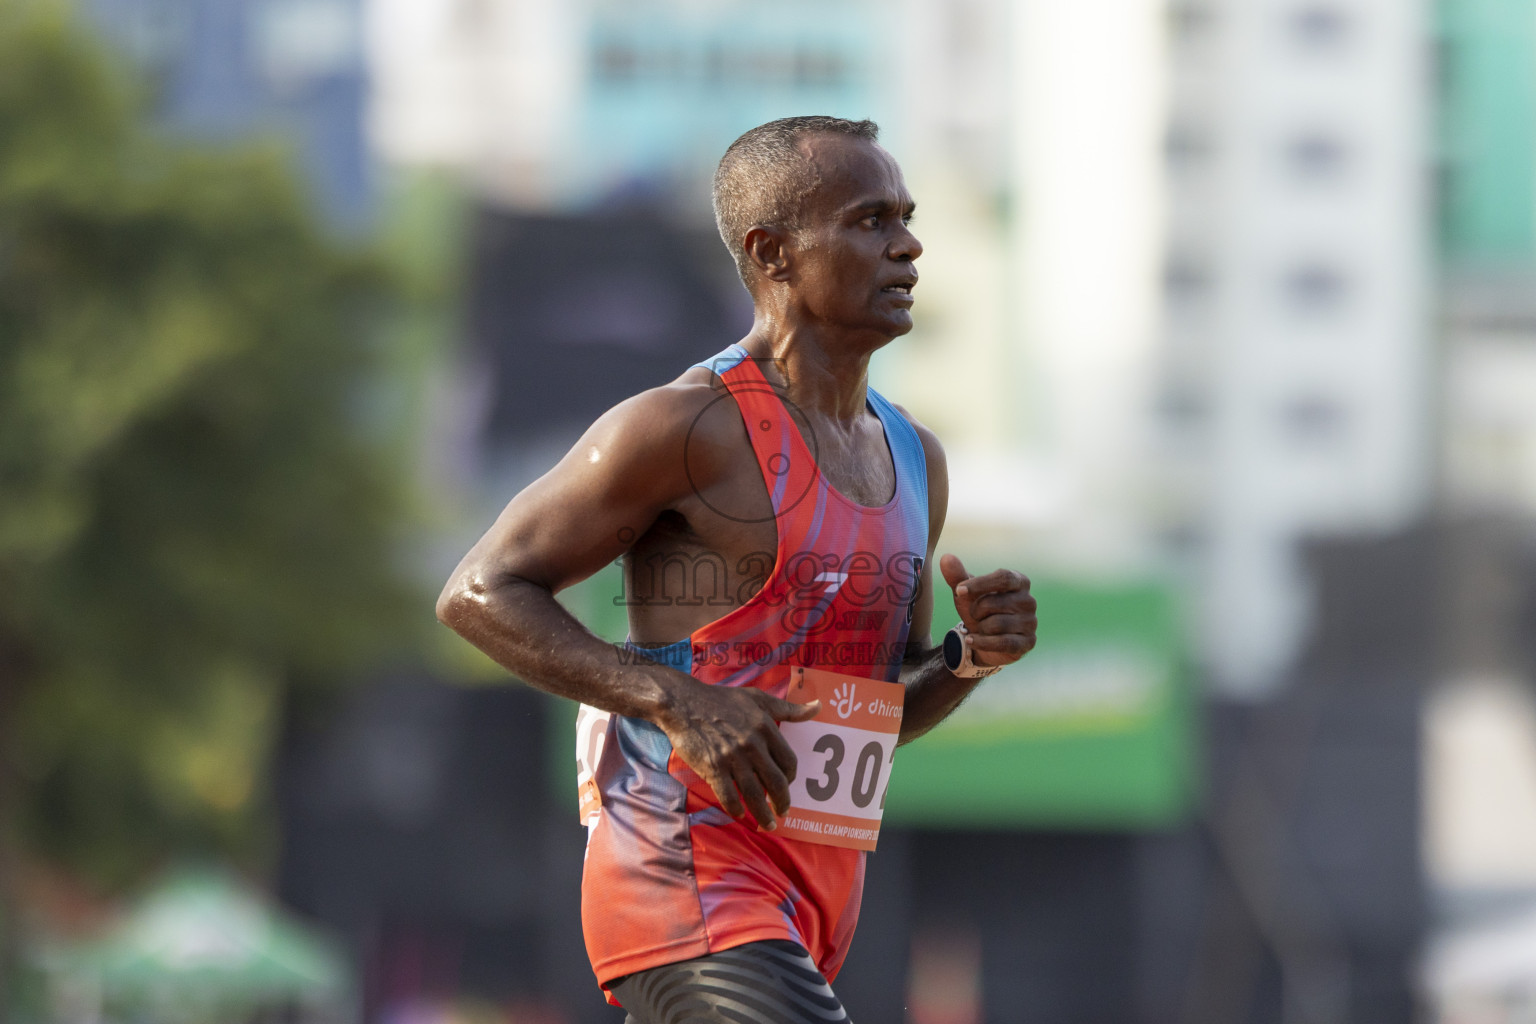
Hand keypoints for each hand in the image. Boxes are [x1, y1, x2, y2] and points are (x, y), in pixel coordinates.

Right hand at [655, 676, 820, 829]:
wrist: (683, 703)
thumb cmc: (721, 700)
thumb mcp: (758, 698)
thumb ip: (789, 708)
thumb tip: (818, 707)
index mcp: (766, 728)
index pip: (788, 761)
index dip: (791, 778)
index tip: (787, 786)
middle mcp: (753, 745)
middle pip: (776, 782)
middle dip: (783, 802)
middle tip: (783, 814)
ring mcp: (733, 758)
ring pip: (755, 794)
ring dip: (763, 814)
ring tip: (767, 825)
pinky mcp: (713, 767)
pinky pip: (729, 796)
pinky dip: (736, 808)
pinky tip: (739, 814)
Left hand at [939, 553, 1036, 668]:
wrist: (987, 639)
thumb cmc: (979, 609)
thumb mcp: (967, 593)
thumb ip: (957, 576)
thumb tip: (946, 558)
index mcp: (1019, 581)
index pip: (1003, 577)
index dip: (979, 584)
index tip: (959, 590)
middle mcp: (1028, 600)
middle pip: (994, 602)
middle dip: (975, 610)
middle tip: (973, 614)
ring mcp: (1030, 622)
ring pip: (996, 625)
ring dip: (979, 627)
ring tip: (980, 627)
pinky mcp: (1028, 642)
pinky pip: (1003, 643)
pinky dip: (982, 642)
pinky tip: (971, 640)